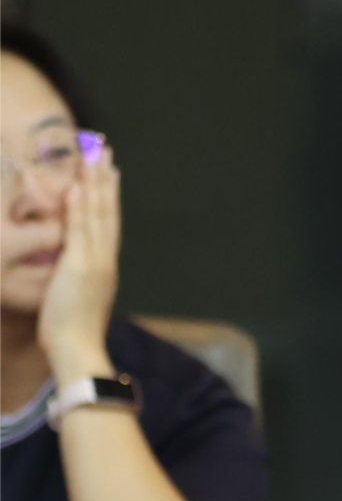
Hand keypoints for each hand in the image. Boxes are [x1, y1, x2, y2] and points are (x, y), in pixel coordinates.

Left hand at [38, 144, 120, 379]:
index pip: (108, 223)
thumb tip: (74, 271)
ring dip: (95, 184)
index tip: (109, 172)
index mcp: (105, 266)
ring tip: (94, 156)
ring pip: (97, 215)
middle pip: (107, 212)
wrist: (80, 350)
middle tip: (105, 150)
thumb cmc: (74, 333)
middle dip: (105, 180)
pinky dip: (80, 207)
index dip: (108, 196)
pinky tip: (78, 185)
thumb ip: (79, 279)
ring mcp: (95, 262)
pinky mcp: (81, 267)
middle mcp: (105, 259)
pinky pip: (80, 231)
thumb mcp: (78, 300)